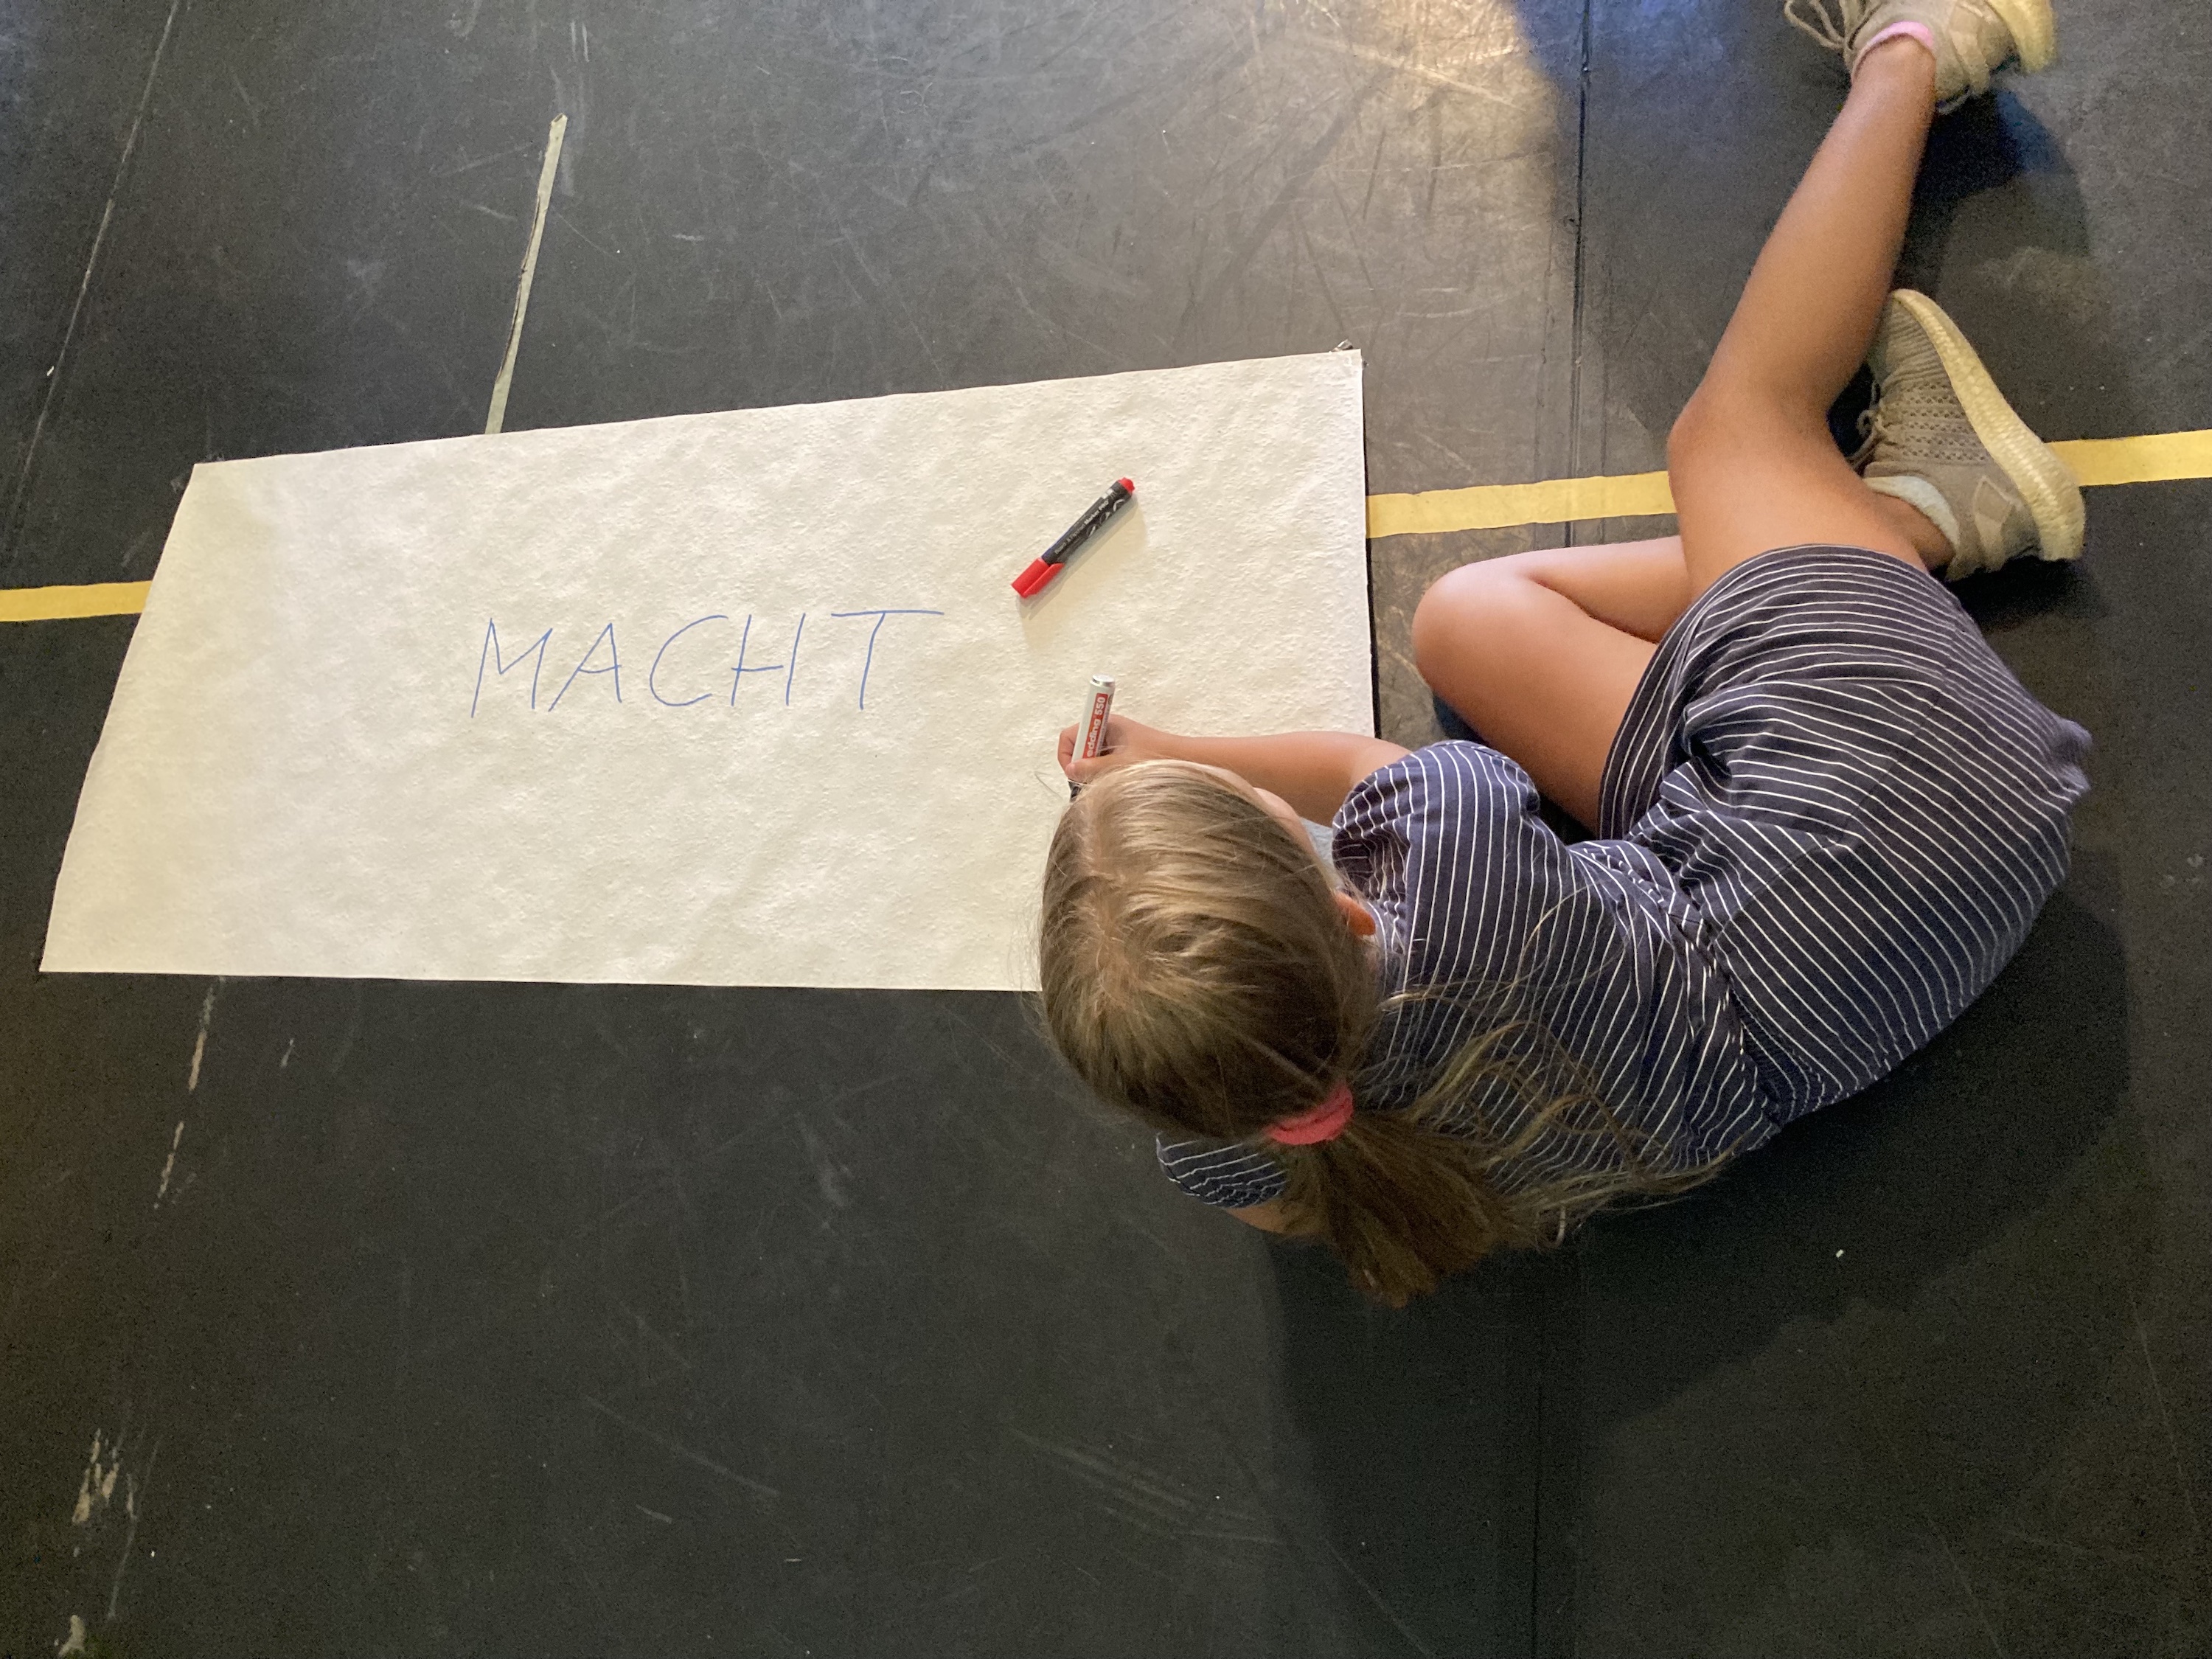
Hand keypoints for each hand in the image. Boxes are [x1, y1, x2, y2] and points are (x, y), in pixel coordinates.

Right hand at [1058, 714, 1181, 786]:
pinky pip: (1101, 763)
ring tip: (1104, 782)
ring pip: (1090, 757)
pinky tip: (1113, 782)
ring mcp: (1115, 743)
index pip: (1070, 734)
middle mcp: (1108, 731)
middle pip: (1078, 746)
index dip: (1067, 754)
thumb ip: (1094, 767)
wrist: (1186, 759)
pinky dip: (1102, 773)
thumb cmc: (1157, 756)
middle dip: (1079, 764)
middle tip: (1090, 779)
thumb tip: (1072, 769)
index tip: (1075, 771)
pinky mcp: (1122, 754)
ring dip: (1092, 771)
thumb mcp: (1120, 765)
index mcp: (1106, 724)